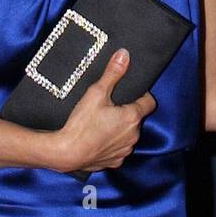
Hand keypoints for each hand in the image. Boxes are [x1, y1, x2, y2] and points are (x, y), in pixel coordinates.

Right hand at [53, 48, 155, 172]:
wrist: (66, 153)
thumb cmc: (81, 123)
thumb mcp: (96, 92)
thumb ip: (112, 73)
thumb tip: (125, 54)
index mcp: (132, 117)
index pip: (149, 102)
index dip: (142, 96)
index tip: (129, 93)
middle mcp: (134, 135)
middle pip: (136, 119)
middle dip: (126, 112)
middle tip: (108, 106)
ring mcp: (125, 150)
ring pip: (127, 135)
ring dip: (120, 129)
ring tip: (101, 123)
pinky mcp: (115, 162)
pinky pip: (118, 150)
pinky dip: (111, 144)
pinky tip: (97, 139)